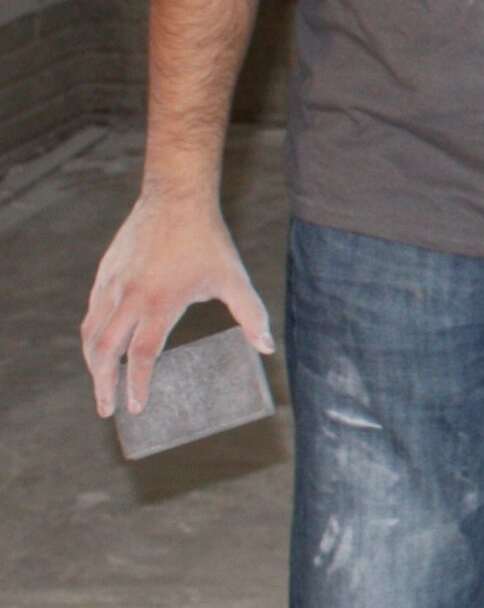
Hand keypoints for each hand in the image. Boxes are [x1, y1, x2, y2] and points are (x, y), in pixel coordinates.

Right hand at [81, 191, 272, 416]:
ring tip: (101, 384)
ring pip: (92, 333)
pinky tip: (99, 347)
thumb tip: (267, 348)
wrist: (176, 198)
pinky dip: (91, 336)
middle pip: (106, 351)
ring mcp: (112, 284)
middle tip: (108, 409)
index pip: (142, 355)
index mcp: (161, 302)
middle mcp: (130, 296)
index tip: (134, 407)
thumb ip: (251, 315)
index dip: (137, 384)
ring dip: (93, 364)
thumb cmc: (208, 241)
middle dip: (104, 385)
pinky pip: (91, 312)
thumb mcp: (234, 279)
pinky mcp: (104, 273)